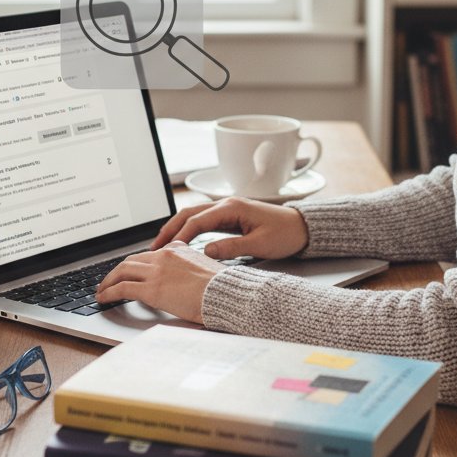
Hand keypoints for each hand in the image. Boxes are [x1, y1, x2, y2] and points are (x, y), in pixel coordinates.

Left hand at [95, 242, 225, 323]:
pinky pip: (122, 288)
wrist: (226, 294)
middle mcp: (164, 256)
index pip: (149, 254)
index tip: (128, 272)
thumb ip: (189, 267)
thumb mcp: (205, 268)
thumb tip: (182, 278)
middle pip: (131, 260)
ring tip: (102, 291)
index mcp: (177, 249)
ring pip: (122, 271)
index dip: (134, 264)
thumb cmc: (221, 287)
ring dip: (108, 281)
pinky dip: (109, 292)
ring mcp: (157, 271)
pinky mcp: (152, 289)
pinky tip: (104, 298)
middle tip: (108, 281)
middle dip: (116, 271)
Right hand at [150, 197, 309, 261]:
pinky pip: (203, 221)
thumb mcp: (260, 244)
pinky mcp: (230, 217)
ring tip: (161, 246)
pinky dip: (188, 230)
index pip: (197, 221)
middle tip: (154, 248)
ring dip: (176, 228)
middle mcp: (226, 205)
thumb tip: (206, 252)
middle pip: (189, 214)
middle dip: (169, 229)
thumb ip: (232, 248)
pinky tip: (181, 242)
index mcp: (232, 208)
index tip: (166, 251)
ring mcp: (227, 209)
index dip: (179, 236)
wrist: (302, 227)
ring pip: (193, 216)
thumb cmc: (285, 234)